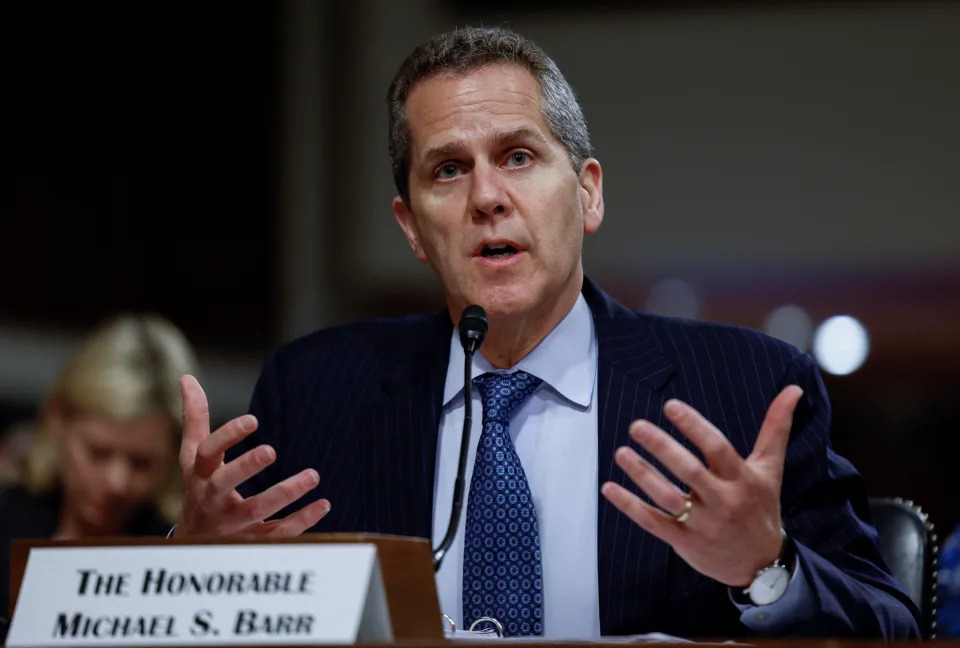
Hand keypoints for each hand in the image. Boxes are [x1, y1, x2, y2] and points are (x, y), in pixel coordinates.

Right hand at [174, 375, 330, 536]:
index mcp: (199, 475)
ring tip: (313, 475)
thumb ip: (195, 419)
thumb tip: (187, 378)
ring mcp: (231, 525)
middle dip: (246, 467)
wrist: (193, 546)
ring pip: (256, 510)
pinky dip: (302, 521)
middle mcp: (212, 500)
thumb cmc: (198, 489)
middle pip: (224, 484)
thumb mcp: (192, 457)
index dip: (227, 436)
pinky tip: (324, 504)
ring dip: (284, 493)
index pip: (207, 453)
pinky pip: (278, 534)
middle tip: (271, 450)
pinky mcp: (252, 542)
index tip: (253, 420)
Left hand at [600, 385, 803, 586]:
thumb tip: (793, 389)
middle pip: (689, 471)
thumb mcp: (770, 468)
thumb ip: (776, 427)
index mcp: (742, 479)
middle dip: (662, 447)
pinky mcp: (684, 541)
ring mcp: (702, 523)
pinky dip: (630, 506)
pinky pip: (653, 522)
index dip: (694, 426)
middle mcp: (723, 501)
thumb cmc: (761, 507)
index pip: (717, 448)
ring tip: (621, 452)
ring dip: (642, 474)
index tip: (670, 406)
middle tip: (637, 426)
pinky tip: (609, 488)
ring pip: (668, 497)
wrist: (762, 565)